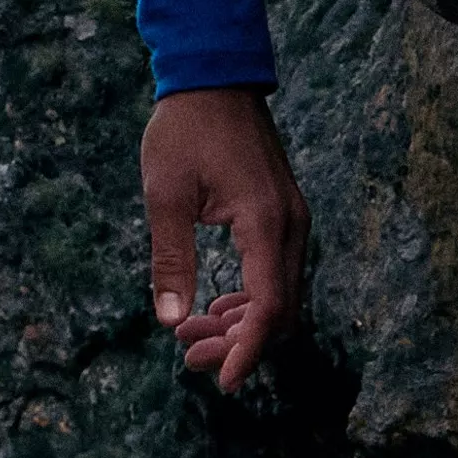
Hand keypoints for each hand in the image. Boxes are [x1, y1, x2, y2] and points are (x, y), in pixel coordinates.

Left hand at [145, 87, 307, 396]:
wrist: (214, 77)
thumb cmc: (185, 130)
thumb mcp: (165, 195)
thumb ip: (171, 260)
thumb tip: (171, 322)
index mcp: (265, 223)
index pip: (269, 307)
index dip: (247, 350)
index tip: (224, 380)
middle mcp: (290, 226)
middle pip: (280, 310)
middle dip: (238, 343)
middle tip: (191, 359)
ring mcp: (292, 220)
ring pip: (280, 295)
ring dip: (241, 323)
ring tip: (193, 337)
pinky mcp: (283, 215)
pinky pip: (277, 272)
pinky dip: (250, 298)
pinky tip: (215, 306)